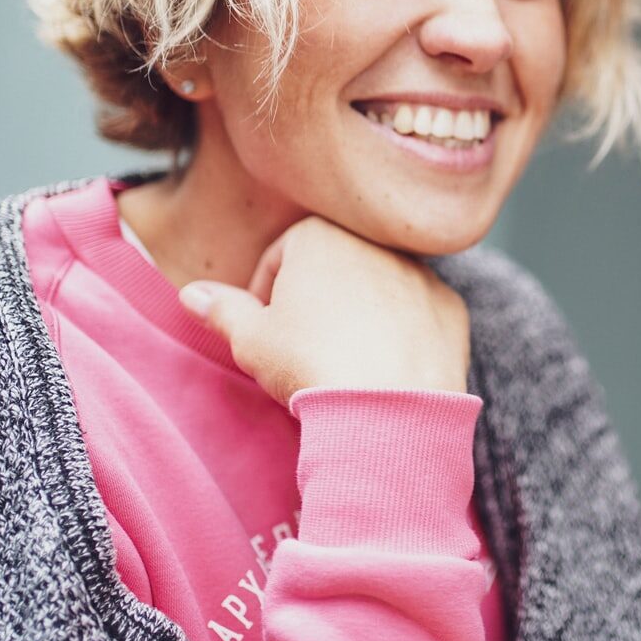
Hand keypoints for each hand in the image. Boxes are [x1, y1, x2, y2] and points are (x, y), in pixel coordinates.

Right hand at [178, 215, 471, 405]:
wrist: (388, 408)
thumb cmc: (309, 365)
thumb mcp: (250, 340)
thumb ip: (221, 309)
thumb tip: (191, 294)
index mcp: (319, 232)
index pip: (280, 258)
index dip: (265, 299)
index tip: (265, 336)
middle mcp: (375, 240)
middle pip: (332, 267)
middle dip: (315, 302)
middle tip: (302, 350)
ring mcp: (419, 272)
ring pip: (377, 288)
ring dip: (360, 314)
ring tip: (344, 362)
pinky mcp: (449, 306)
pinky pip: (417, 315)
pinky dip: (401, 334)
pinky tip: (384, 370)